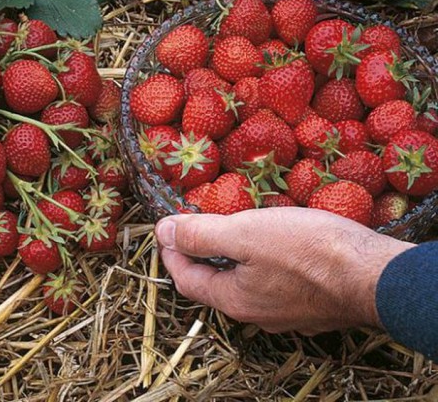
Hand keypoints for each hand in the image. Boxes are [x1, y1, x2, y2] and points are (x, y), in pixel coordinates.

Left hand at [155, 208, 412, 334]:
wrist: (375, 275)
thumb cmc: (307, 251)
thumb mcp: (244, 234)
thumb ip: (201, 235)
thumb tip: (163, 231)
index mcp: (233, 300)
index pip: (185, 278)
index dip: (170, 251)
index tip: (166, 226)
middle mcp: (255, 314)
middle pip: (211, 283)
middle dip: (196, 254)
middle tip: (192, 224)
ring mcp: (284, 312)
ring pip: (241, 282)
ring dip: (227, 256)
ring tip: (227, 226)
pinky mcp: (308, 302)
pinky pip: (268, 281)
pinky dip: (255, 260)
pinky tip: (266, 241)